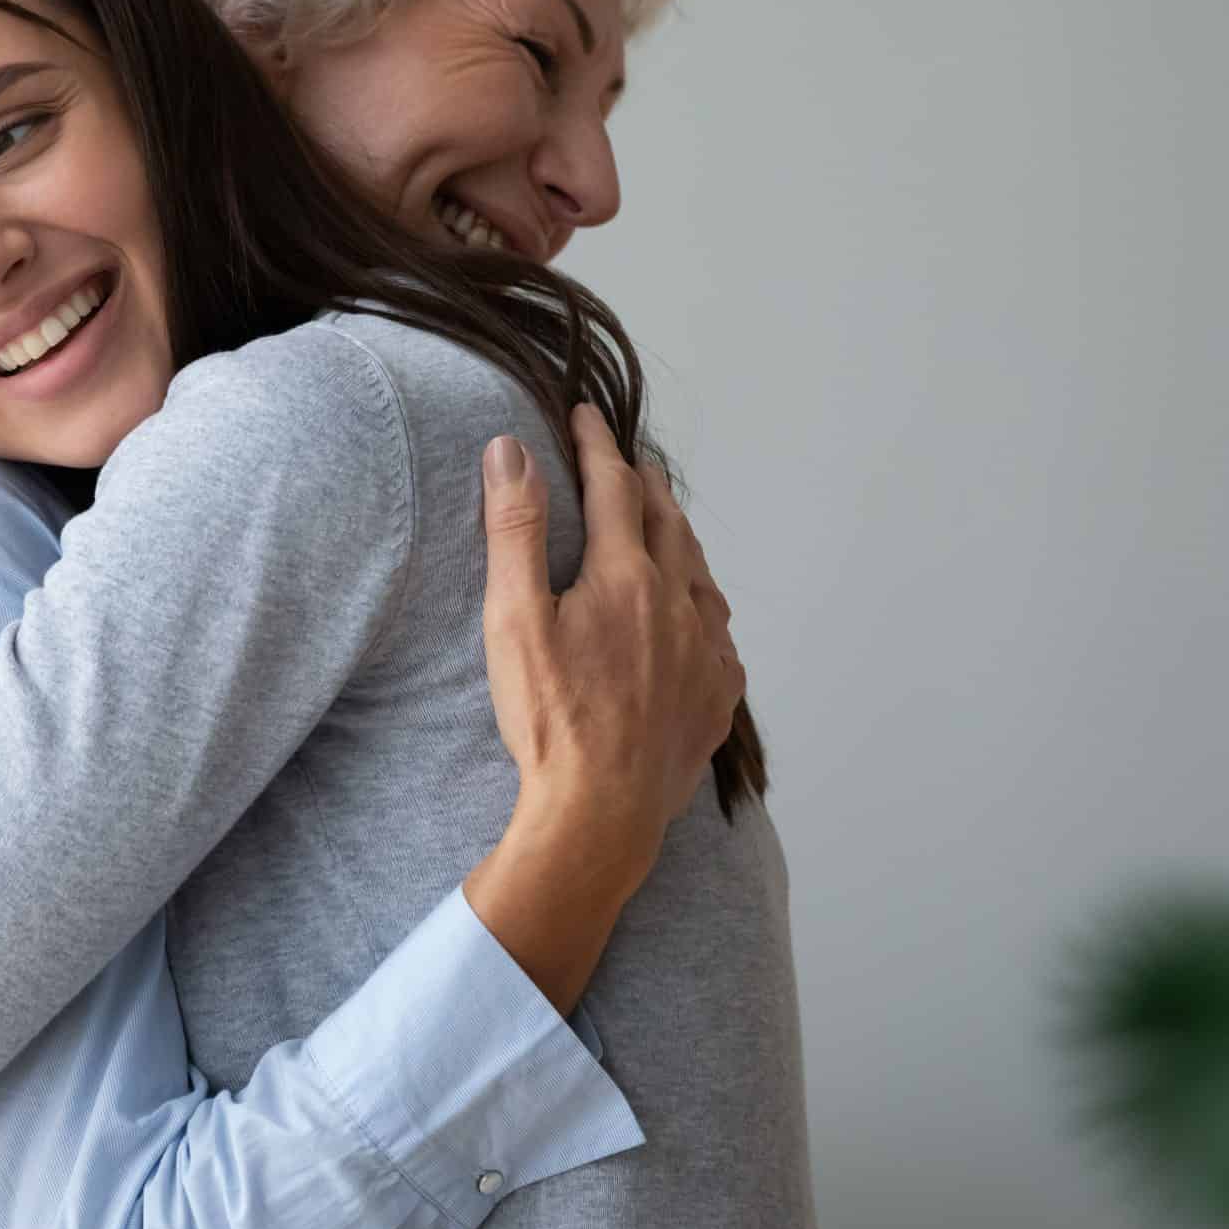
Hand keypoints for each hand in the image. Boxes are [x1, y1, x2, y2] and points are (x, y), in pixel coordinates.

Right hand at [477, 403, 741, 883]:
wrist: (600, 813)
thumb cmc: (548, 719)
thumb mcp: (512, 619)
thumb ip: (514, 530)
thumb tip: (510, 450)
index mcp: (625, 577)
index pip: (614, 488)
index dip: (597, 446)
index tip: (585, 415)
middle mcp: (678, 604)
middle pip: (668, 522)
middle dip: (646, 484)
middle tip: (630, 461)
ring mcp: (706, 653)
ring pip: (701, 575)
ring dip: (681, 540)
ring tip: (666, 526)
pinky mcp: (718, 697)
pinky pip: (719, 633)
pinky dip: (702, 605)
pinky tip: (693, 617)